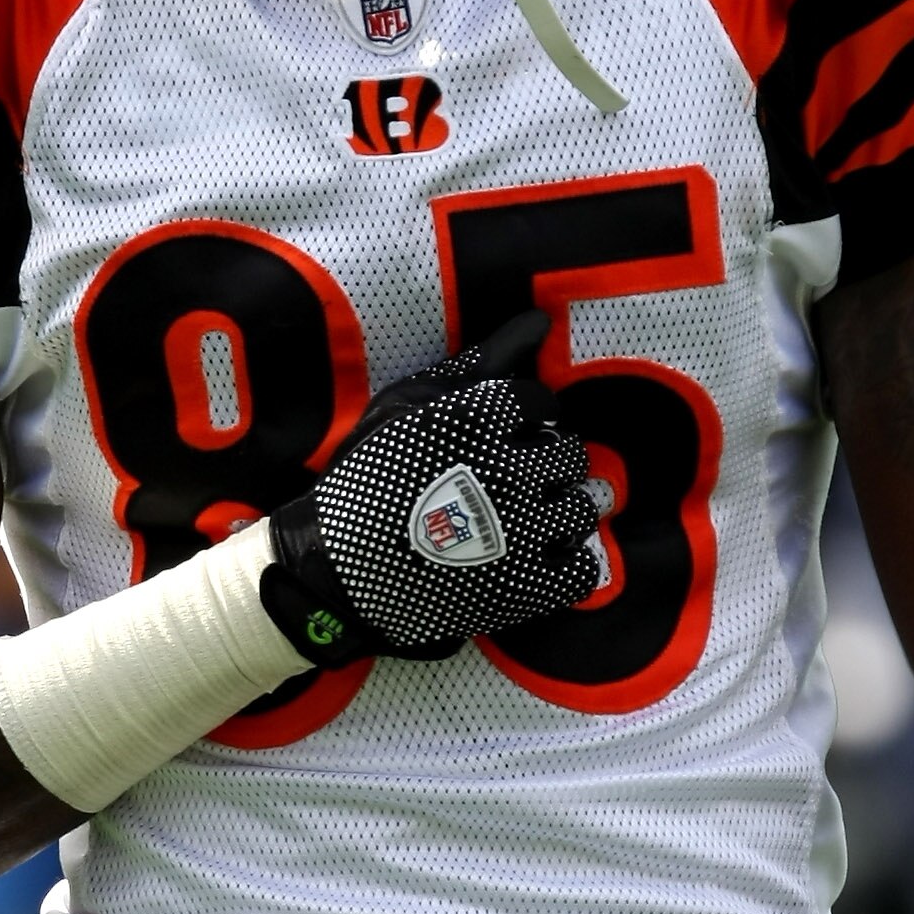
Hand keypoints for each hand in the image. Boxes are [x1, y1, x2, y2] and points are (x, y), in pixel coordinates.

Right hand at [260, 311, 600, 666]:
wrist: (332, 572)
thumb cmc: (365, 479)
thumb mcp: (405, 405)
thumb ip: (477, 363)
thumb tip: (540, 323)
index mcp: (478, 420)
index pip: (538, 401)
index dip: (523, 417)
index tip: (503, 436)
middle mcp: (508, 472)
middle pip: (568, 453)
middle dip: (544, 462)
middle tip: (513, 481)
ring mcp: (520, 534)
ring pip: (581, 508)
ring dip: (558, 511)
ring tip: (524, 521)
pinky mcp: (525, 589)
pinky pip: (580, 570)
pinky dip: (566, 566)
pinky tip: (537, 562)